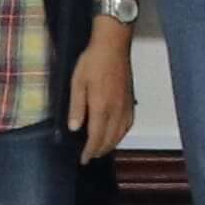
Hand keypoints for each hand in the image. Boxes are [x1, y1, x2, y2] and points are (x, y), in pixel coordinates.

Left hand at [71, 25, 139, 165]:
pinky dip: (122, 133)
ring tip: (101, 149)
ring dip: (111, 144)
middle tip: (90, 157)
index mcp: (101, 107)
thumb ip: (76, 107)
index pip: (96, 137)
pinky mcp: (130, 99)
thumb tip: (74, 128)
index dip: (89, 151)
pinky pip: (128, 123)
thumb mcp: (77, 82)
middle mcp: (116, 110)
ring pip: (121, 133)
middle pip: (110, 138)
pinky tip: (116, 133)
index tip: (83, 159)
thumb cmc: (92, 61)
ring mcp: (125, 105)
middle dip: (100, 151)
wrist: (113, 44)